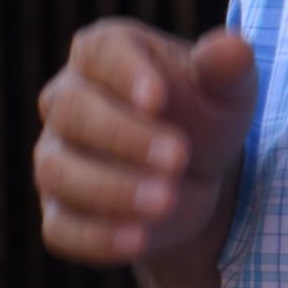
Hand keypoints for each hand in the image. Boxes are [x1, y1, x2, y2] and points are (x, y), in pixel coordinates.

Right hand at [35, 20, 254, 264]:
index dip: (123, 74)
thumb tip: (231, 48)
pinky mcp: (59, 214)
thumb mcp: (227, 91)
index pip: (99, 53)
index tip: (157, 99)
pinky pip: (61, 228)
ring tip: (166, 200)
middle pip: (72, 111)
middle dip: (123, 136)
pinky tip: (137, 240)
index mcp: (102, 55)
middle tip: (178, 156)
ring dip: (111, 188)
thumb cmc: (205, 117)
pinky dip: (95, 237)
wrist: (195, 177)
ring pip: (59, 170)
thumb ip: (227, 69)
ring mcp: (56, 159)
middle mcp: (65, 102)